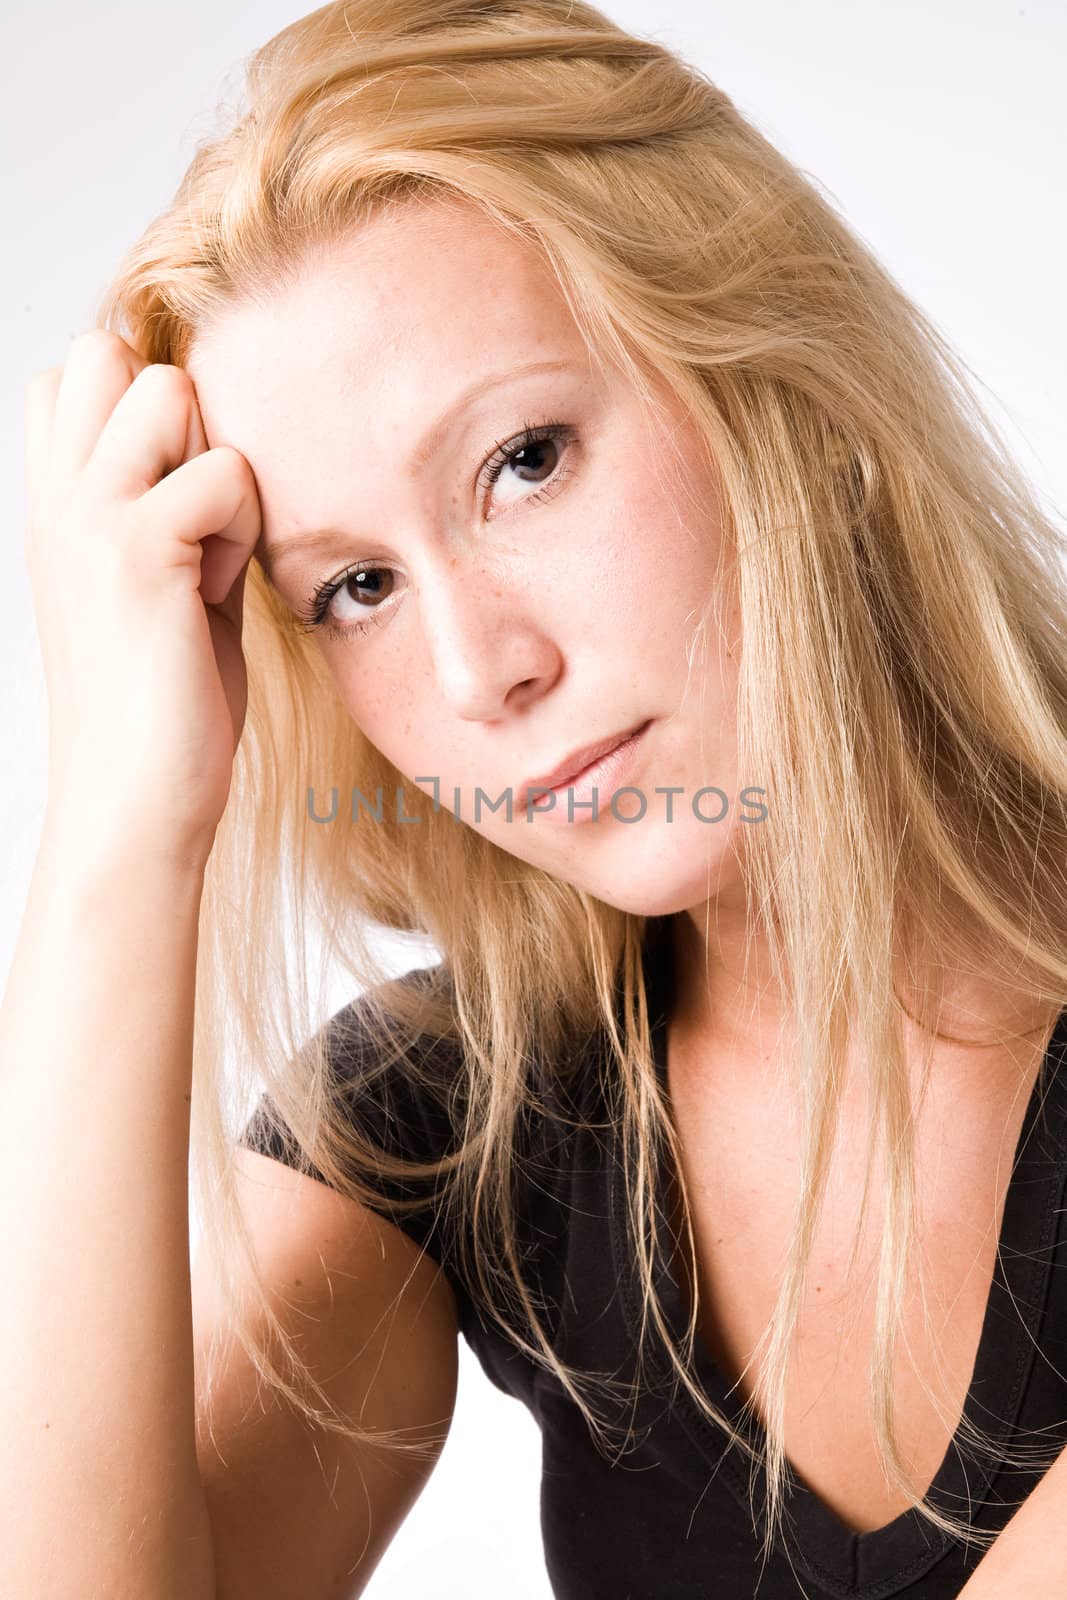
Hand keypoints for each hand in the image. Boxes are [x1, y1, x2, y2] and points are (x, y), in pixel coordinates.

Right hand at [23, 329, 261, 864]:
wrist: (137, 802)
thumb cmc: (163, 707)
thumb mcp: (160, 586)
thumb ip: (175, 512)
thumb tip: (229, 454)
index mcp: (55, 505)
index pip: (76, 372)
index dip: (146, 409)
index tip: (178, 499)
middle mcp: (57, 498)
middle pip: (108, 352)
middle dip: (178, 409)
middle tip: (197, 508)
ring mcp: (88, 519)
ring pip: (165, 387)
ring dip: (214, 458)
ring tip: (210, 548)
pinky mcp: (138, 554)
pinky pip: (224, 472)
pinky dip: (243, 524)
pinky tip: (220, 590)